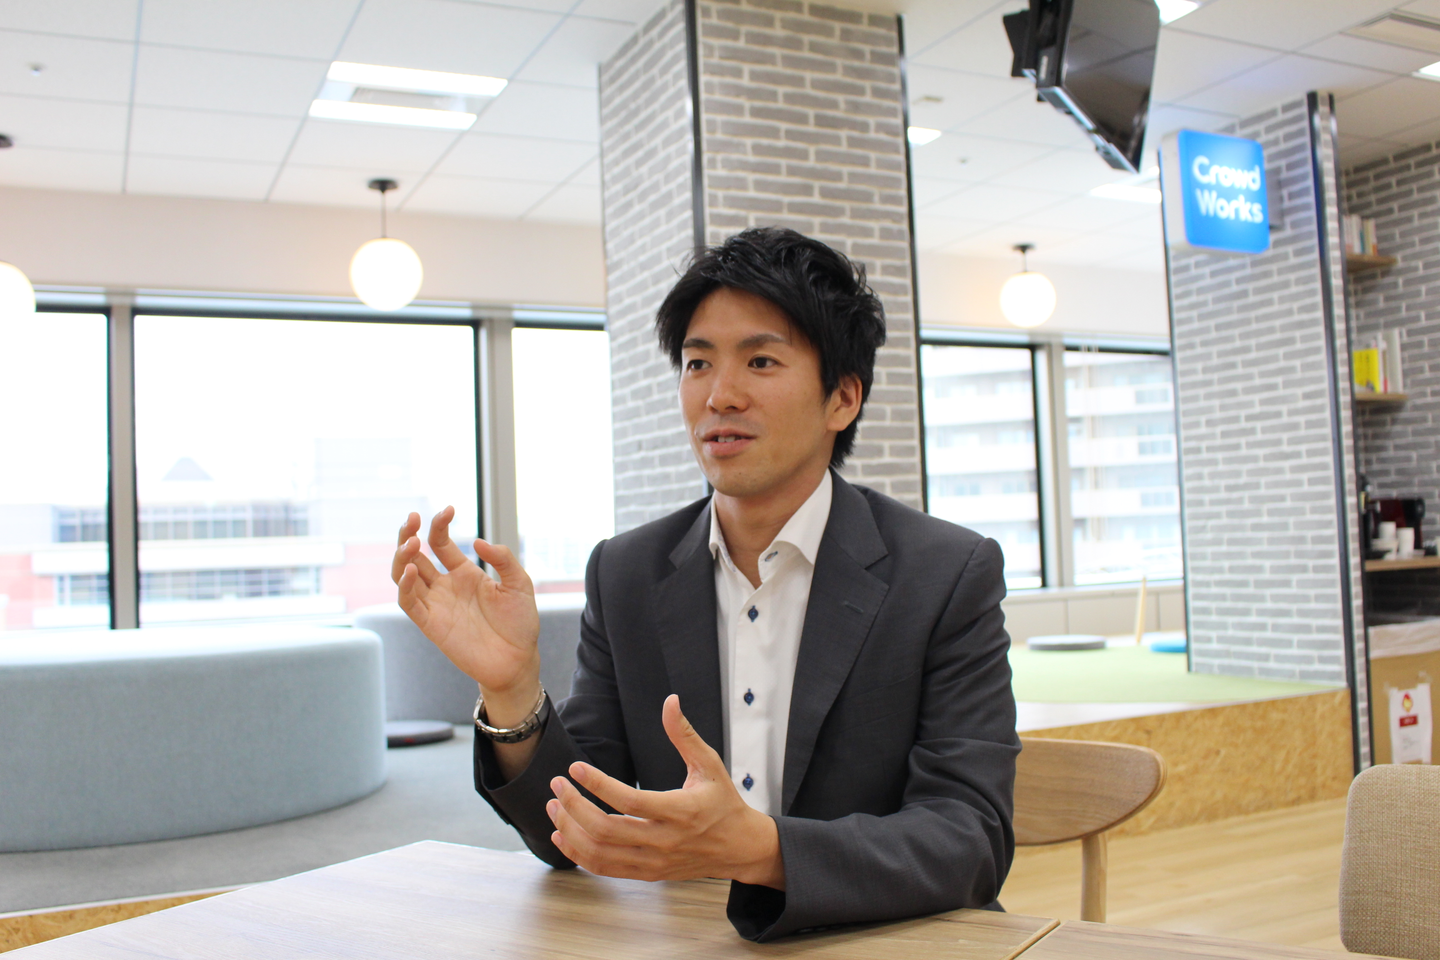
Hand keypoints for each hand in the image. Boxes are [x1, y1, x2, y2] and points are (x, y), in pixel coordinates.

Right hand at [391, 508, 540, 704]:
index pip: (440, 543)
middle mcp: (445, 586)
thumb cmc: (520, 623)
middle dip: (407, 535)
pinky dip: (405, 586)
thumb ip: (503, 559)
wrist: (518, 660)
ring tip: (410, 542)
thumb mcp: (519, 584)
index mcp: (464, 573)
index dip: (439, 524)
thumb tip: (477, 541)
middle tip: (411, 518)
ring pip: (404, 576)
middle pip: (415, 556)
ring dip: (402, 558)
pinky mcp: (431, 625)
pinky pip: (409, 603)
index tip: (449, 509)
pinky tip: (411, 570)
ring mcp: (436, 604)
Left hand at [545, 695, 784, 888]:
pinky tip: (563, 834)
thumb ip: (685, 735)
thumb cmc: (723, 802)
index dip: (598, 784)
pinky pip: (605, 868)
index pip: (630, 801)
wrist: (739, 847)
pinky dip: (578, 853)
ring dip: (570, 830)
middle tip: (557, 785)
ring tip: (554, 806)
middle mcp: (665, 841)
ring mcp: (654, 862)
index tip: (574, 768)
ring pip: (600, 853)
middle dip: (574, 805)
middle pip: (606, 829)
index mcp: (681, 812)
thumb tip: (670, 701)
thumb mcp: (710, 764)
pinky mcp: (647, 873)